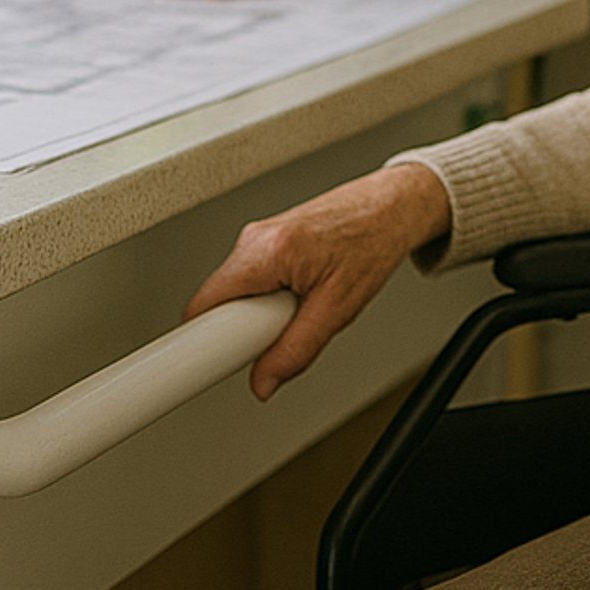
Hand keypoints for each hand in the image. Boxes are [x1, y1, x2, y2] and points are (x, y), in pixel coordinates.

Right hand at [185, 163, 453, 399]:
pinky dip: (269, 292)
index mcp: (267, 252)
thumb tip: (264, 382)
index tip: (198, 367)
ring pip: (236, 290)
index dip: (201, 342)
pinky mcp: (267, 236)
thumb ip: (297, 349)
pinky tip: (305, 287)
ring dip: (261, 308)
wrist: (392, 207)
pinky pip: (250, 277)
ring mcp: (258, 234)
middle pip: (218, 301)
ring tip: (306, 300)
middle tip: (284, 326)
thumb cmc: (373, 243)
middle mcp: (254, 238)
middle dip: (244, 325)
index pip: (204, 307)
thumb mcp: (339, 309)